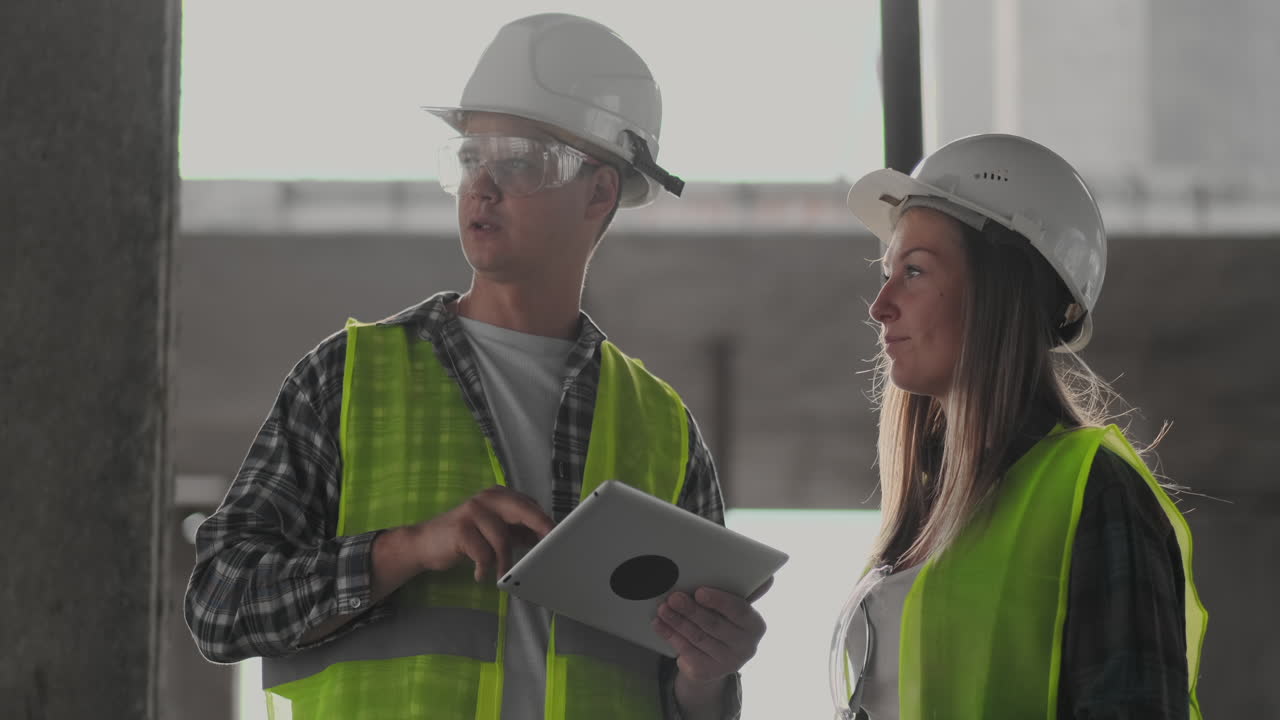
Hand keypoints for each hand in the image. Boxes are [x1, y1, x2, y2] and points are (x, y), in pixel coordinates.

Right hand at [410, 485, 554, 581]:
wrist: (425, 544)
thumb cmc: (465, 539)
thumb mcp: (495, 532)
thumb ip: (517, 532)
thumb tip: (546, 539)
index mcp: (498, 496)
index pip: (528, 505)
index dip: (544, 521)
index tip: (560, 535)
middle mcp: (486, 498)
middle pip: (521, 509)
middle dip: (539, 527)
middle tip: (549, 546)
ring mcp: (472, 511)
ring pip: (502, 538)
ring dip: (504, 562)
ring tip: (501, 574)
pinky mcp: (460, 529)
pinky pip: (483, 553)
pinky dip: (484, 567)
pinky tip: (478, 573)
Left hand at [654, 577, 773, 710]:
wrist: (714, 657)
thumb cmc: (724, 621)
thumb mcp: (734, 607)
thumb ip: (745, 591)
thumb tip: (768, 576)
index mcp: (755, 626)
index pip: (740, 611)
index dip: (719, 601)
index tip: (700, 591)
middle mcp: (746, 647)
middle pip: (714, 625)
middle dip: (692, 610)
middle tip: (674, 597)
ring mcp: (727, 663)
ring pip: (697, 638)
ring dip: (677, 621)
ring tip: (663, 608)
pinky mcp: (707, 672)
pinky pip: (686, 651)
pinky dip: (670, 635)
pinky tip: (659, 624)